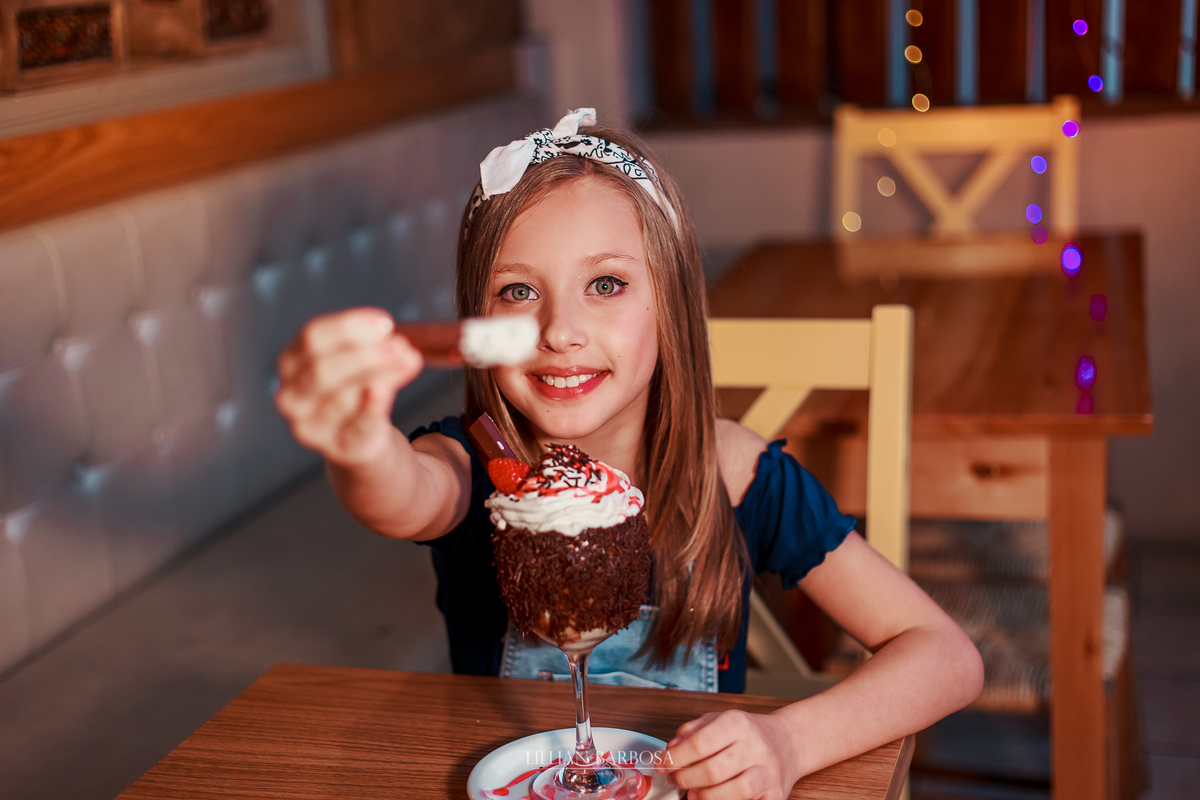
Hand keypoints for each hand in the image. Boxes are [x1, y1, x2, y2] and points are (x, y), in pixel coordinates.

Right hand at [275, 307, 422, 467]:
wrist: (363, 441)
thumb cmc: (359, 392)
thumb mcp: (361, 364)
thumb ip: (375, 349)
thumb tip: (398, 344)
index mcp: (292, 364)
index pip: (312, 337)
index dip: (349, 327)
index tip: (384, 322)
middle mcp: (291, 396)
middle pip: (322, 369)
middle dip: (365, 355)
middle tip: (400, 344)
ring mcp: (309, 427)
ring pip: (342, 398)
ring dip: (381, 375)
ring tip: (409, 360)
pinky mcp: (337, 450)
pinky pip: (357, 427)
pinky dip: (372, 407)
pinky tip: (384, 391)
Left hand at [659, 709, 800, 799]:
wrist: (788, 741)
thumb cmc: (748, 732)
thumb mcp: (718, 719)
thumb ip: (691, 731)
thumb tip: (671, 749)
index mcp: (737, 723)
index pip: (699, 743)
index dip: (675, 758)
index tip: (662, 764)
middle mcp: (755, 746)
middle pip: (713, 771)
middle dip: (686, 779)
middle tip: (675, 779)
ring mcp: (768, 772)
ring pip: (733, 792)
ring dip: (705, 797)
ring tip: (693, 793)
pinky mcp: (776, 793)